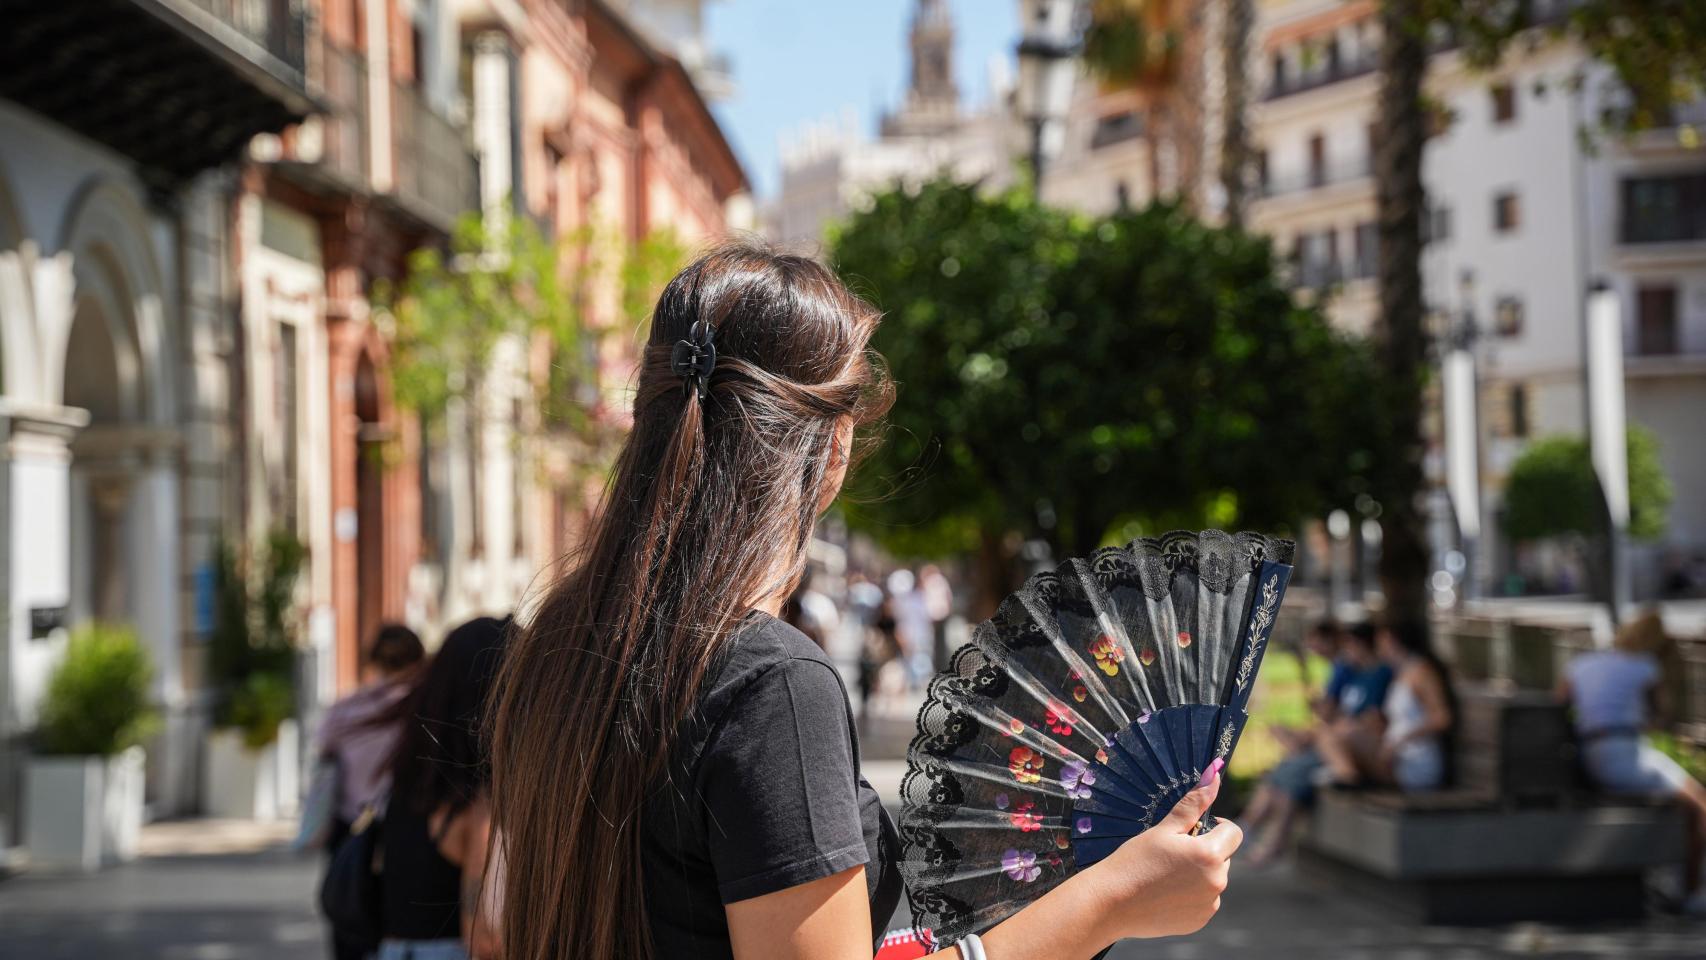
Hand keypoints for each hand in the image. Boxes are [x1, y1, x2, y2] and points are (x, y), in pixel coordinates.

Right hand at [1087, 764, 1241, 940]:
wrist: (1110, 903)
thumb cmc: (1134, 860)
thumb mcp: (1163, 828)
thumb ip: (1193, 803)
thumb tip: (1213, 774)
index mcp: (1210, 854)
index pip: (1233, 832)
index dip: (1215, 826)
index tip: (1192, 829)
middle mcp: (1217, 882)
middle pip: (1223, 856)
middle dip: (1205, 851)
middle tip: (1172, 853)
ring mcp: (1209, 905)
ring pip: (1213, 879)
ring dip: (1199, 873)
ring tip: (1165, 874)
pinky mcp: (1199, 921)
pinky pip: (1204, 901)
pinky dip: (1190, 895)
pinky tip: (1165, 893)